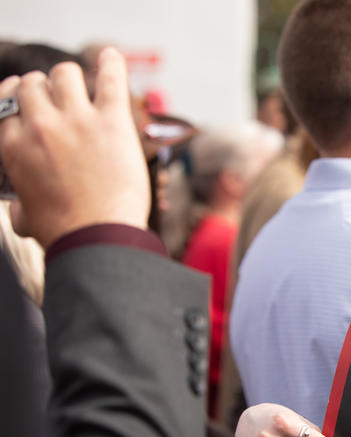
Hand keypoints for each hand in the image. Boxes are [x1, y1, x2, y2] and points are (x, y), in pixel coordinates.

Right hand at [0, 47, 148, 248]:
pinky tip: (112, 57)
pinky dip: (111, 63)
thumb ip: (19, 204)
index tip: (27, 96)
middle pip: (34, 84)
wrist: (96, 237)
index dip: (17, 96)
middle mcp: (39, 125)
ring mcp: (76, 120)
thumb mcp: (24, 218)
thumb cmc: (63, 233)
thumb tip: (19, 209)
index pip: (7, 102)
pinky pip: (110, 78)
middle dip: (45, 88)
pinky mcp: (111, 121)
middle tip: (60, 98)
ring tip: (84, 86)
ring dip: (72, 78)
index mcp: (12, 145)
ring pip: (65, 74)